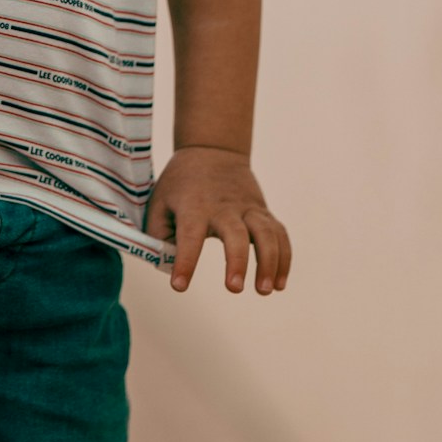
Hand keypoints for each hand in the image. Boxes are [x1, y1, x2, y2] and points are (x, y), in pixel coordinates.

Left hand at [144, 145, 291, 296]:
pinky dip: (284, 258)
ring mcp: (248, 208)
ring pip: (266, 234)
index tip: (179, 285)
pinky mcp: (263, 212)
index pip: (189, 236)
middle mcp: (224, 207)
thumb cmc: (180, 184)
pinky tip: (279, 283)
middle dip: (237, 262)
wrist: (212, 151)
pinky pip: (280, 235)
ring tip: (265, 290)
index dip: (185, 261)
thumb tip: (166, 266)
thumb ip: (157, 234)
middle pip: (235, 234)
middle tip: (234, 289)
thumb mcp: (158, 202)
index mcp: (194, 206)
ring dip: (269, 262)